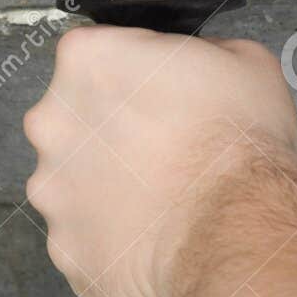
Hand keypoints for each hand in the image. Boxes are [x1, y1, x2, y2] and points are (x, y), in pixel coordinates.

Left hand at [23, 26, 296, 296]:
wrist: (238, 234)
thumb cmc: (238, 151)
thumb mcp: (244, 60)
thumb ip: (199, 51)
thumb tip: (200, 61)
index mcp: (87, 61)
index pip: (97, 54)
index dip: (136, 72)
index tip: (161, 92)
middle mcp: (53, 121)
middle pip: (76, 118)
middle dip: (113, 131)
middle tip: (165, 149)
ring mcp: (52, 189)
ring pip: (75, 182)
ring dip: (108, 187)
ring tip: (163, 198)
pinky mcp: (64, 245)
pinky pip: (84, 236)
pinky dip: (112, 238)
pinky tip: (152, 234)